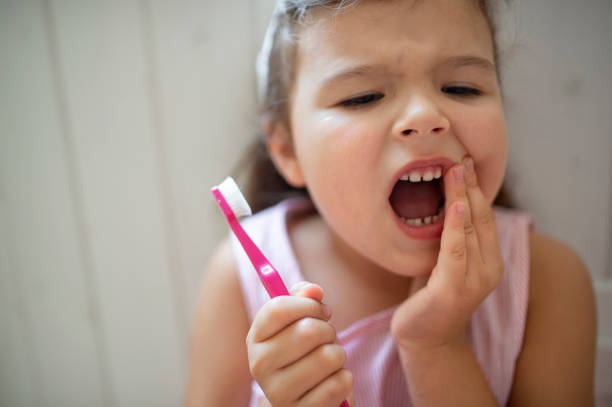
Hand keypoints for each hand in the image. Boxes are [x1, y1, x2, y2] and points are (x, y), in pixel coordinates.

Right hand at [246, 282, 354, 406]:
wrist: (302, 400)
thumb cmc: (303, 353)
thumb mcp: (299, 322)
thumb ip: (304, 299)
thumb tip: (314, 290)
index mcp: (256, 338)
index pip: (278, 308)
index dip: (308, 304)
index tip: (319, 310)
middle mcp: (259, 366)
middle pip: (308, 331)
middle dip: (328, 330)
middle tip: (326, 339)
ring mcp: (278, 393)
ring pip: (328, 357)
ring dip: (338, 355)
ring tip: (328, 362)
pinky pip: (339, 383)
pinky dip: (344, 378)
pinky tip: (331, 382)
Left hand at [390, 156, 504, 350]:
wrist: (424, 337)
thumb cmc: (430, 294)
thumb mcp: (443, 260)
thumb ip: (451, 236)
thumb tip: (445, 201)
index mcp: (489, 260)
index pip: (484, 216)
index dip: (476, 187)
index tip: (465, 160)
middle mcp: (489, 269)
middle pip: (480, 218)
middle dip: (470, 185)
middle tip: (461, 156)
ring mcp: (474, 281)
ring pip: (469, 229)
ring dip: (462, 196)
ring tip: (455, 170)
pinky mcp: (453, 289)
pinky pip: (455, 250)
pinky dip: (456, 226)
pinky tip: (456, 204)